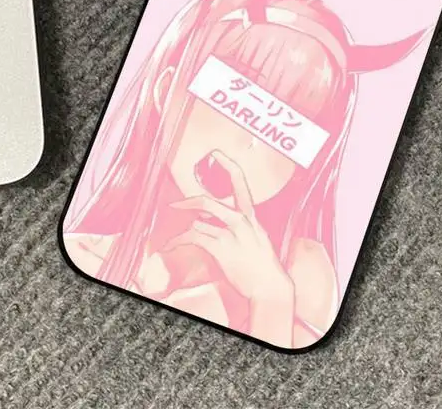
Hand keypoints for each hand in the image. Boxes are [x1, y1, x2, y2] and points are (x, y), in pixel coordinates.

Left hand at [164, 150, 292, 302]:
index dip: (228, 165)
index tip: (217, 153)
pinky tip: (171, 246)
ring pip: (198, 223)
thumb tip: (212, 218)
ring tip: (177, 240)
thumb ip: (241, 224)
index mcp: (252, 216)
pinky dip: (178, 242)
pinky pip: (194, 239)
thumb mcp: (258, 237)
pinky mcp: (222, 250)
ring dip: (187, 232)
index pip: (241, 182)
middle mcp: (242, 221)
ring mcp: (231, 235)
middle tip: (175, 205)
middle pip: (209, 202)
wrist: (270, 287)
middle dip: (188, 203)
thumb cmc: (264, 265)